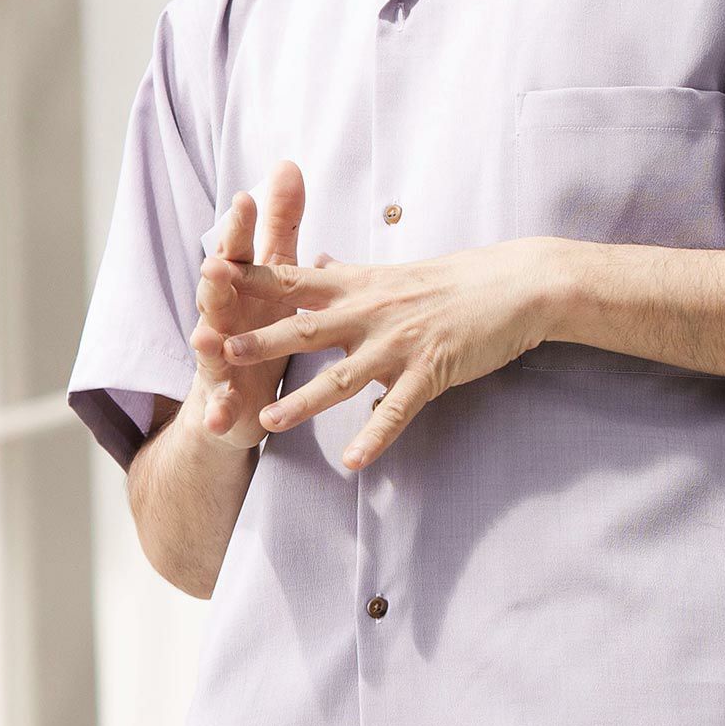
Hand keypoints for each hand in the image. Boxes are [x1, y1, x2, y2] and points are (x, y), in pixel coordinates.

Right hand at [189, 159, 309, 448]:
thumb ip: (279, 225)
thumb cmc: (258, 325)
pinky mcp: (222, 403)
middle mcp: (221, 320)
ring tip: (203, 337)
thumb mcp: (273, 276)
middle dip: (214, 281)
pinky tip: (220, 414)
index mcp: (238, 289)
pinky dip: (218, 410)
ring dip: (208, 343)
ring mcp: (217, 362)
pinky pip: (219, 407)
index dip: (239, 228)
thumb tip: (286, 163)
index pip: (237, 254)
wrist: (233, 399)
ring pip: (210, 349)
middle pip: (215, 296)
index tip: (245, 198)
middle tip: (214, 264)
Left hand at [218, 239, 562, 467]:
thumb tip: (312, 263)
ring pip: (343, 377)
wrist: (517, 285)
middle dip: (260, 340)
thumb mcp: (393, 271)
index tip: (208, 272)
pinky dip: (375, 437)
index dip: (250, 279)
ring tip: (267, 419)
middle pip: (305, 327)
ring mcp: (400, 343)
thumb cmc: (456, 280)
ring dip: (304, 401)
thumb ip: (346, 274)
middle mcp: (372, 312)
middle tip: (216, 349)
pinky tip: (353, 462)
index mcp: (360, 286)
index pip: (294, 280)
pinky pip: (397, 409)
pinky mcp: (430, 371)